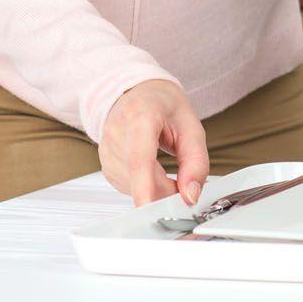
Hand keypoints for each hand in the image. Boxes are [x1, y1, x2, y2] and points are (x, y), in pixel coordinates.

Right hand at [100, 78, 209, 206]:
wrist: (138, 94)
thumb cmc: (164, 105)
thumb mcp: (192, 125)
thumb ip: (196, 161)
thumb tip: (191, 194)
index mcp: (140, 115)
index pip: (140, 158)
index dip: (144, 187)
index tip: (150, 208)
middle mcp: (117, 132)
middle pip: (141, 179)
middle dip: (167, 190)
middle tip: (186, 183)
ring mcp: (107, 151)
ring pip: (135, 188)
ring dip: (157, 189)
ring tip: (166, 166)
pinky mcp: (106, 167)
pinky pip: (129, 188)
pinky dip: (146, 186)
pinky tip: (152, 168)